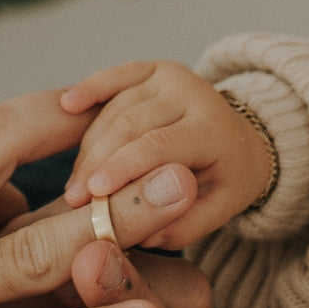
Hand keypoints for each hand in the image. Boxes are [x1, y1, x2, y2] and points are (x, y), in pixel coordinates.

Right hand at [60, 60, 271, 248]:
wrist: (242, 140)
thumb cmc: (225, 180)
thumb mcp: (218, 210)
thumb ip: (184, 225)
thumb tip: (143, 236)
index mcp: (212, 127)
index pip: (157, 146)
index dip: (120, 168)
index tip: (91, 196)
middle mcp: (191, 92)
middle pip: (129, 125)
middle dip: (96, 163)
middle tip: (73, 200)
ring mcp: (170, 77)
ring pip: (114, 109)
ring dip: (88, 148)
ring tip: (75, 185)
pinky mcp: (151, 70)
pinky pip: (114, 76)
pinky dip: (89, 88)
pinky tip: (66, 105)